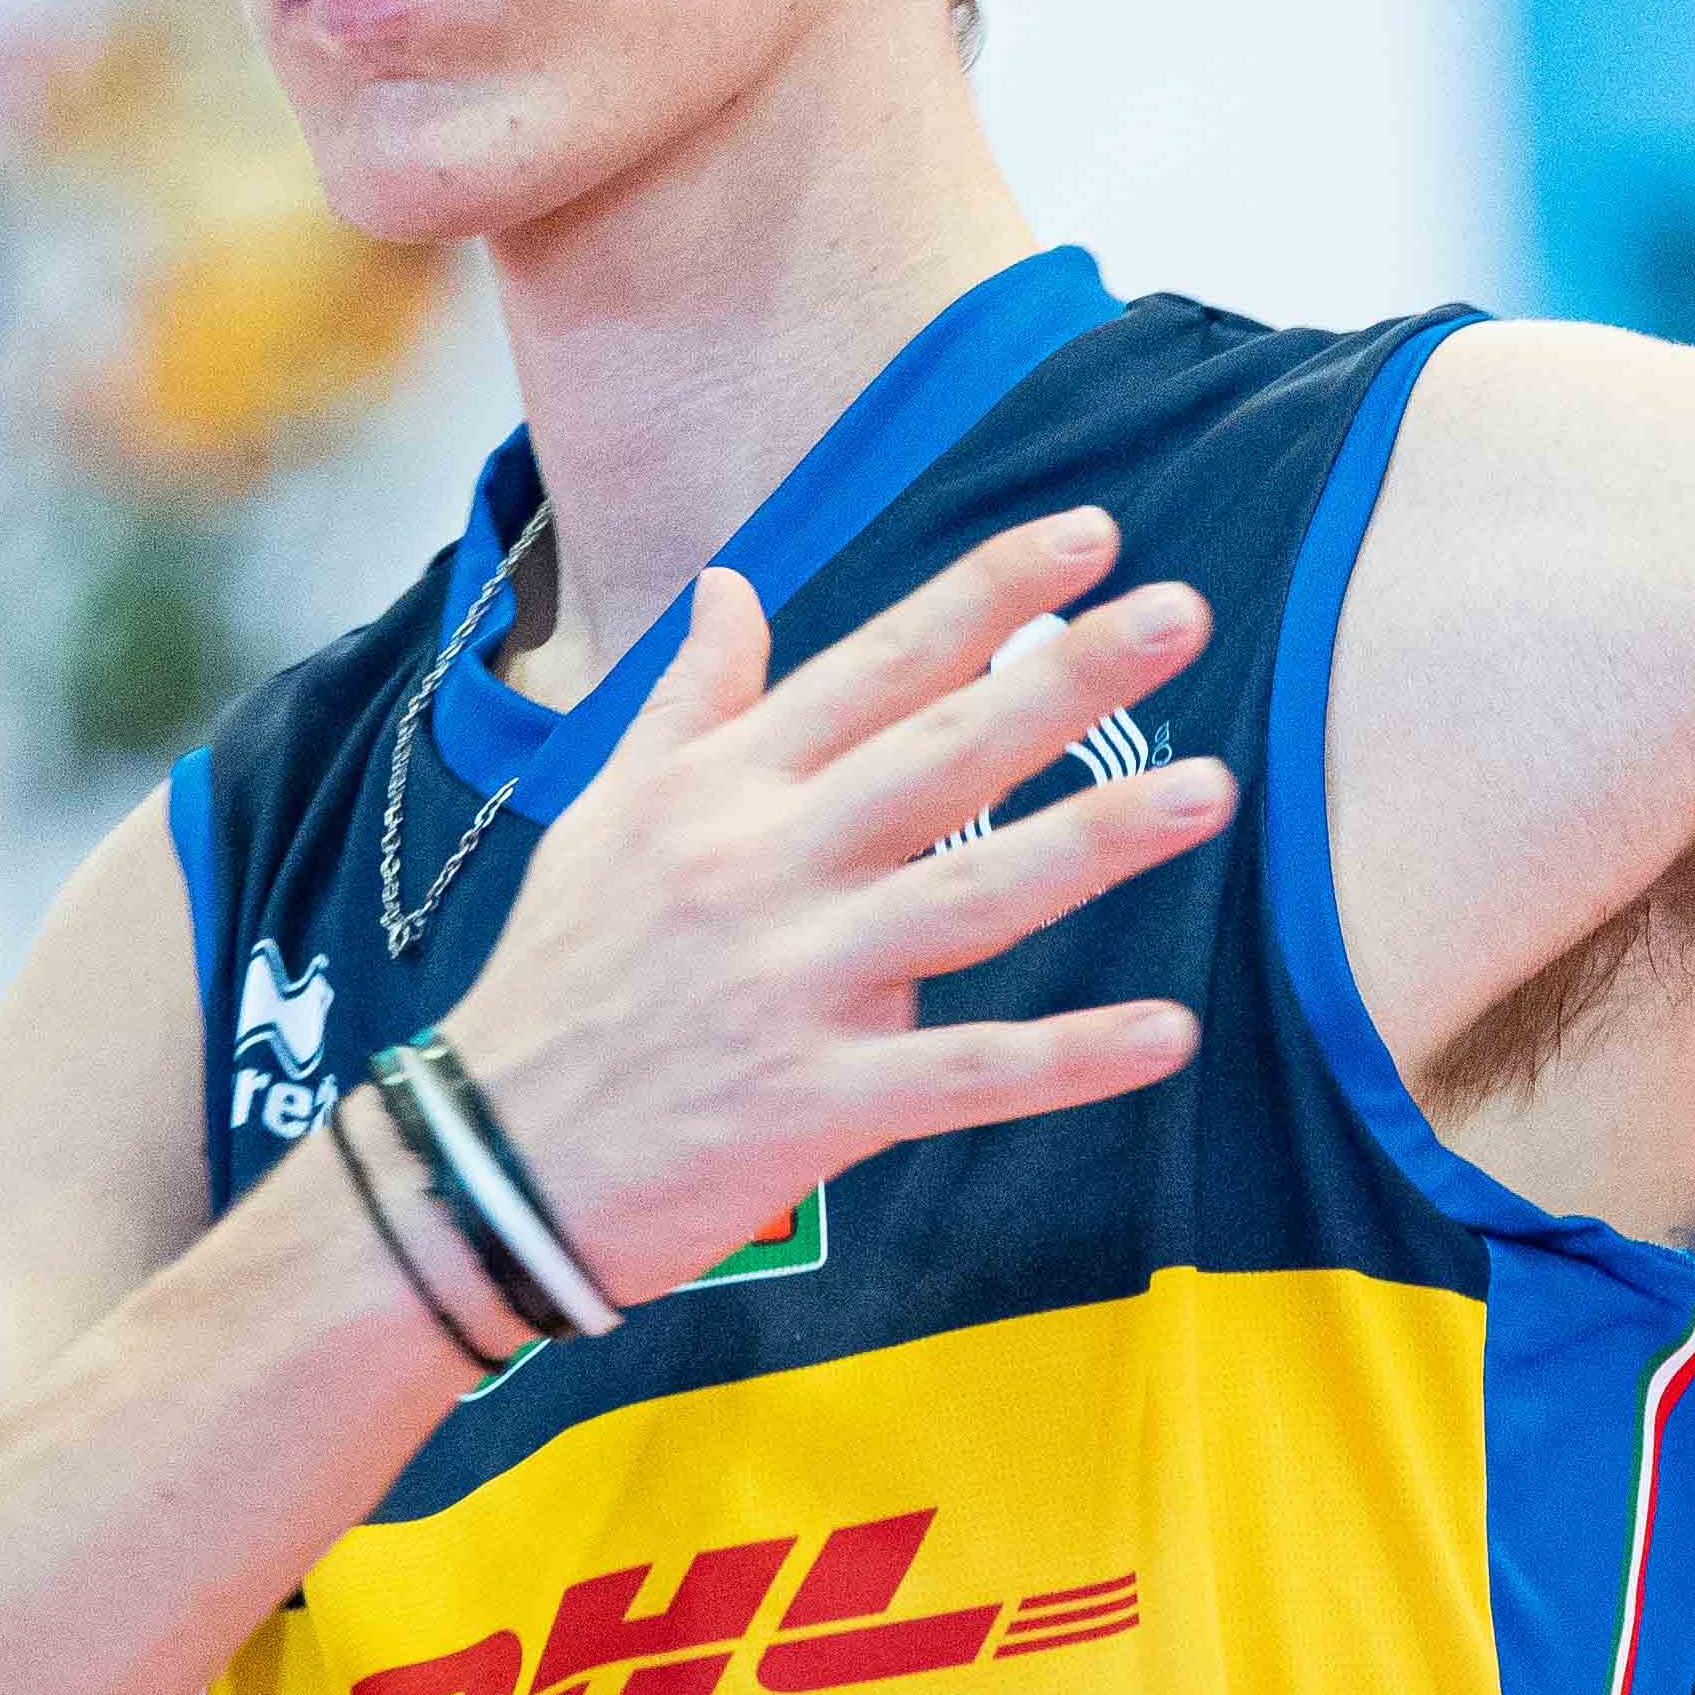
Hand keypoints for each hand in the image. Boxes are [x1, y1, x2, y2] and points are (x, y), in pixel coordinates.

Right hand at [432, 505, 1233, 1302]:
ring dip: (1093, 842)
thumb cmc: (562, 977)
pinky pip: (962, 1076)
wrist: (486, 1162)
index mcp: (721, 789)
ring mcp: (791, 984)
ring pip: (968, 898)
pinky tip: (1168, 1032)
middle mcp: (763, 867)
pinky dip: (1064, 1059)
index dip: (984, 597)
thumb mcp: (606, 815)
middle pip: (940, 756)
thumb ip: (689, 700)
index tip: (1087, 533)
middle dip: (1066, 681)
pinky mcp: (812, 1105)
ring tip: (1208, 791)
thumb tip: (732, 584)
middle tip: (1182, 613)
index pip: (874, 667)